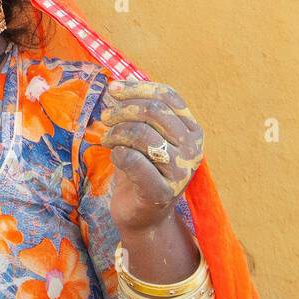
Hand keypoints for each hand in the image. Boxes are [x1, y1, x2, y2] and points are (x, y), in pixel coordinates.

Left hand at [101, 77, 203, 233]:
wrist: (142, 214)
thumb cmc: (141, 167)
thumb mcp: (144, 133)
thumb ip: (138, 109)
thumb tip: (118, 84)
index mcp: (192, 130)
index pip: (168, 96)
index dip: (138, 88)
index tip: (112, 89)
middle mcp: (193, 149)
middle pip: (153, 111)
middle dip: (122, 111)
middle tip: (105, 119)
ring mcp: (180, 171)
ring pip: (141, 133)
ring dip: (116, 133)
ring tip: (108, 140)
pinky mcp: (162, 191)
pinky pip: (131, 159)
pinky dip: (116, 153)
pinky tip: (115, 157)